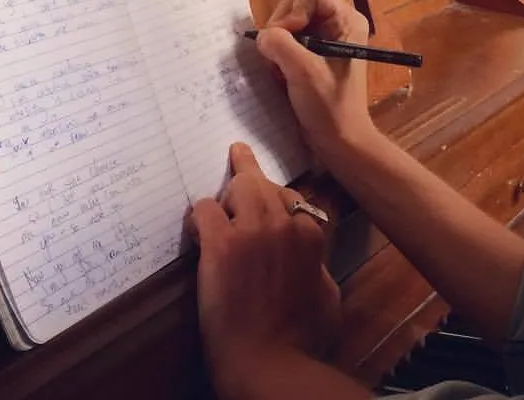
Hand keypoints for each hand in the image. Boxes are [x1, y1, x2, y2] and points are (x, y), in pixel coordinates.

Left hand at [189, 143, 340, 392]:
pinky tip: (195, 230)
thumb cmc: (304, 340)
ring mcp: (251, 231)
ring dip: (226, 196)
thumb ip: (317, 266)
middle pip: (263, 184)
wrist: (271, 363)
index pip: (294, 197)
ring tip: (216, 208)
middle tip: (237, 160)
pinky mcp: (220, 244)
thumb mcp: (327, 297)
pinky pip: (204, 208)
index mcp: (311, 234)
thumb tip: (310, 259)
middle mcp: (283, 223)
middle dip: (249, 181)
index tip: (271, 201)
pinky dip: (198, 217)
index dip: (279, 200)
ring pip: (237, 185)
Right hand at [255, 0, 379, 165]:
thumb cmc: (329, 107)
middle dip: (282, 30)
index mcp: (345, 19)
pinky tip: (283, 76)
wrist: (337, 141)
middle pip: (293, 2)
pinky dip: (276, 55)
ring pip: (284, 22)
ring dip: (276, 46)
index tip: (294, 39)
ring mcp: (321, 37)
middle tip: (283, 59)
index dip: (295, 11)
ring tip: (283, 72)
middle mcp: (334, 22)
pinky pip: (282, 39)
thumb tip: (261, 36)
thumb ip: (280, 44)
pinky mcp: (309, 52)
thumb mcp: (304, 72)